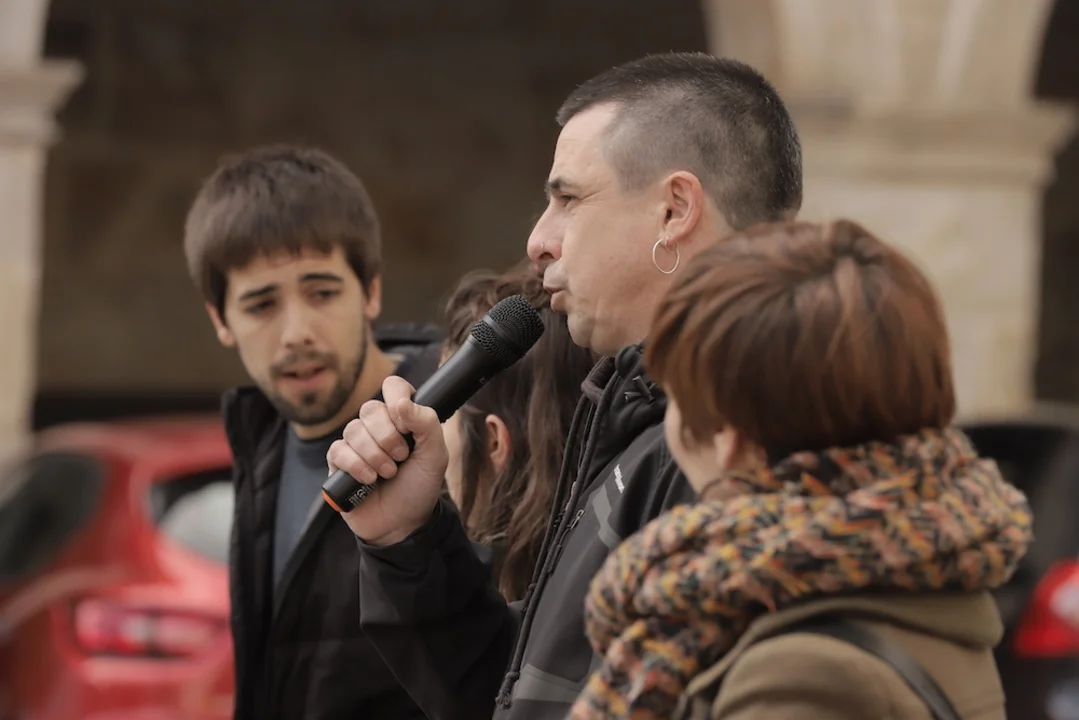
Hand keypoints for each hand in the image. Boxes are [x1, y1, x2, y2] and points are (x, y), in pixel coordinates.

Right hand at [326, 376, 447, 545]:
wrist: (403, 524)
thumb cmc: (420, 486)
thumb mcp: (435, 456)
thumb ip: (426, 424)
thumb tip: (402, 402)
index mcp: (402, 418)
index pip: (393, 387)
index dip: (397, 397)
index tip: (406, 421)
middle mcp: (377, 426)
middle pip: (371, 409)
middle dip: (389, 437)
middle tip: (401, 458)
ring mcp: (356, 443)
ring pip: (354, 429)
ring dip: (375, 455)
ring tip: (388, 474)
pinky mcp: (339, 463)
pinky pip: (339, 450)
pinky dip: (357, 465)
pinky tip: (369, 480)